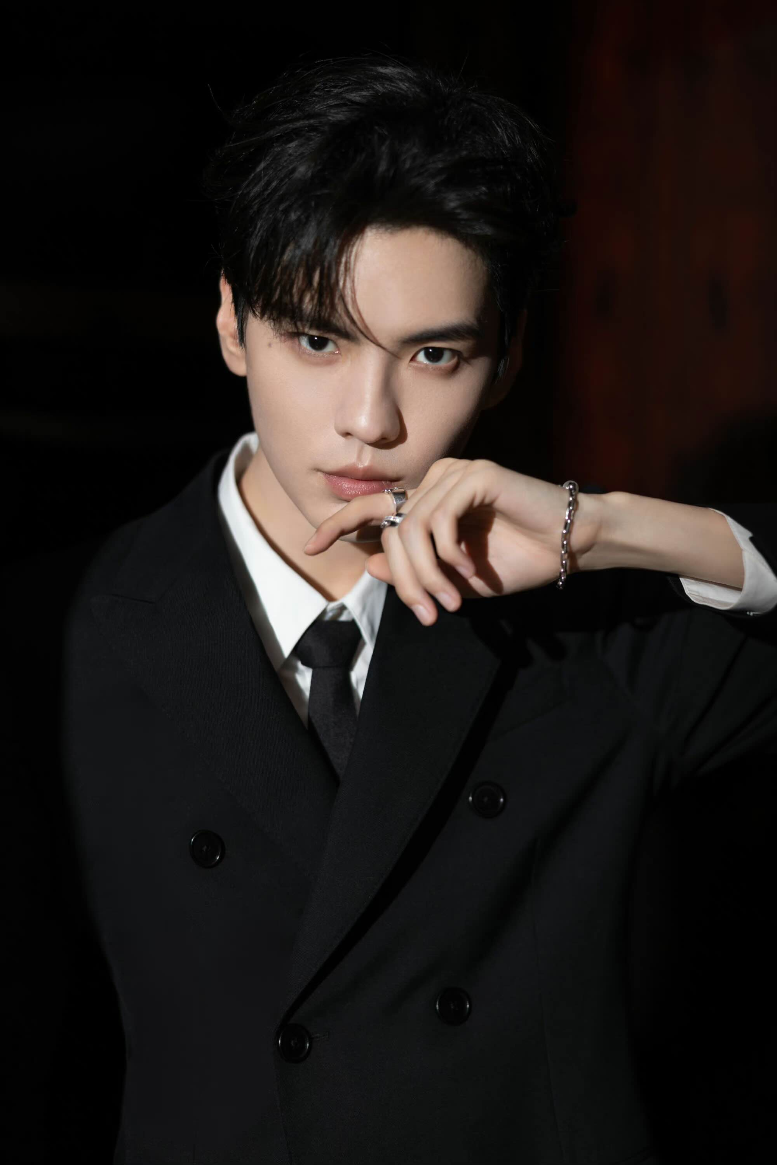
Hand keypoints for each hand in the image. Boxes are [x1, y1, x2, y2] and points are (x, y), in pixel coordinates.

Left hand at [304, 458, 604, 624]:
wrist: (570, 546)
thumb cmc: (518, 559)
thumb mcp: (456, 576)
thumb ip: (416, 568)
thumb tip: (373, 563)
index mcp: (429, 499)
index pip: (372, 507)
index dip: (337, 524)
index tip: (309, 548)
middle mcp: (437, 479)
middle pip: (392, 530)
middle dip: (404, 580)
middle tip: (427, 614)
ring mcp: (456, 472)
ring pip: (412, 529)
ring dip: (427, 574)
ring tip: (449, 602)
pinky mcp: (477, 474)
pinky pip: (439, 518)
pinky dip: (448, 552)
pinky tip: (467, 569)